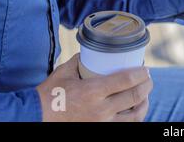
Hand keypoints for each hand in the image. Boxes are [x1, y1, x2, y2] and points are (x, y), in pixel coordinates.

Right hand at [36, 54, 152, 121]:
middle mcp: (101, 109)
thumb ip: (82, 60)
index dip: (141, 74)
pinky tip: (135, 111)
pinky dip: (134, 118)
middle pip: (135, 97)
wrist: (35, 119)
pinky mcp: (100, 131)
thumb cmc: (49, 94)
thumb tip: (94, 52)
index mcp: (93, 91)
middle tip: (148, 78)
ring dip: (144, 103)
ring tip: (145, 95)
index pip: (126, 81)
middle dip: (147, 86)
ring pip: (134, 116)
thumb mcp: (65, 72)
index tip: (145, 69)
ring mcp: (102, 124)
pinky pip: (125, 126)